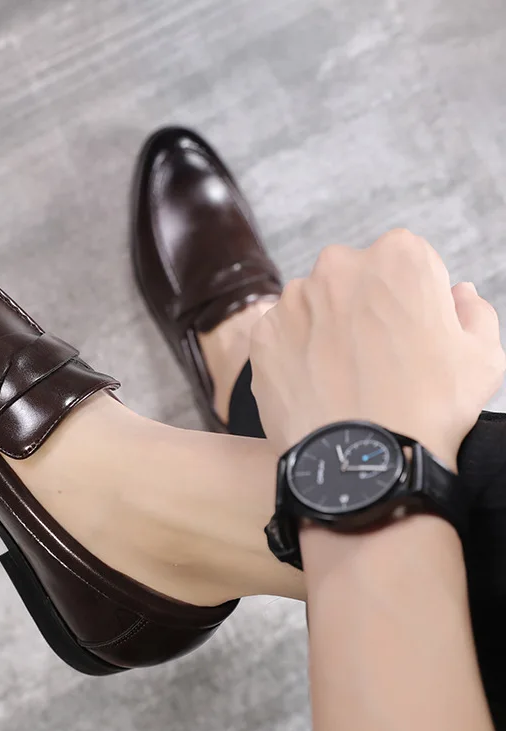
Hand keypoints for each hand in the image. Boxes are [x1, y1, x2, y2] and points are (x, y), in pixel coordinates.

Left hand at [249, 229, 505, 469]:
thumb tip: (458, 292)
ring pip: (313, 306)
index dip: (410, 301)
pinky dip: (294, 355)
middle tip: (375, 358)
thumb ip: (472, 312)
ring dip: (325, 330)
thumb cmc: (431, 409)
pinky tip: (315, 386)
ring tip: (344, 377)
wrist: (364, 460)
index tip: (410, 334)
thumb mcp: (481, 357)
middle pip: (353, 280)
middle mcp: (339, 265)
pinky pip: (281, 336)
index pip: (405, 264)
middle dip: (362, 308)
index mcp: (399, 256)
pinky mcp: (263, 333)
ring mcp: (294, 299)